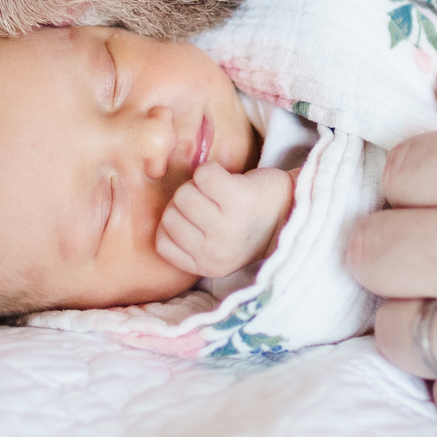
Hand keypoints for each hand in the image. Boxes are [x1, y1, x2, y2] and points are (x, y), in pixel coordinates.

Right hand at [156, 163, 295, 277]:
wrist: (291, 209)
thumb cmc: (248, 223)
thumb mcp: (216, 247)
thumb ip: (187, 242)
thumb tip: (145, 219)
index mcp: (206, 266)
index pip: (161, 241)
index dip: (175, 222)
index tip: (197, 219)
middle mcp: (215, 251)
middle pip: (169, 214)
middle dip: (186, 202)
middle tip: (212, 203)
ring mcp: (227, 226)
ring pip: (183, 194)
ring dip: (199, 186)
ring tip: (221, 193)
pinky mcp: (238, 199)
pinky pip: (204, 174)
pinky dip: (212, 170)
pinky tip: (229, 179)